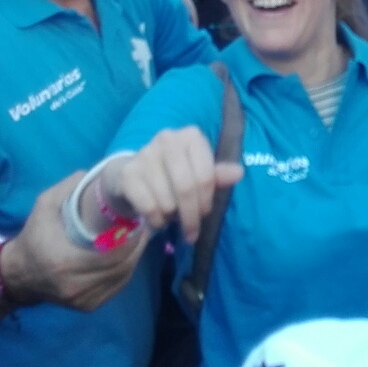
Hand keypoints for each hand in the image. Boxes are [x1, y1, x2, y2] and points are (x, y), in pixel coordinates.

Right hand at [0, 173, 149, 311]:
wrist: (19, 274)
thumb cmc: (35, 235)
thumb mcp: (45, 205)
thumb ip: (70, 187)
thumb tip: (100, 175)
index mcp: (63, 261)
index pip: (112, 252)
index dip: (130, 236)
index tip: (137, 219)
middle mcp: (74, 286)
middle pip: (121, 265)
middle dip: (136, 244)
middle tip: (143, 225)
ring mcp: (82, 300)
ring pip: (122, 277)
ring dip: (134, 256)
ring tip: (138, 236)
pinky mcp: (88, 306)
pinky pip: (116, 286)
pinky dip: (125, 269)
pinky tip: (128, 254)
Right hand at [102, 128, 241, 244]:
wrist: (133, 174)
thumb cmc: (175, 174)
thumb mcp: (199, 172)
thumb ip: (217, 175)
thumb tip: (239, 173)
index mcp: (191, 136)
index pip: (206, 175)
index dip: (207, 199)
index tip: (205, 213)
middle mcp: (167, 139)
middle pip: (186, 188)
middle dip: (191, 215)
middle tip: (192, 230)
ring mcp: (145, 154)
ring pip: (167, 200)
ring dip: (172, 217)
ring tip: (171, 215)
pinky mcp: (128, 173)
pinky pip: (148, 207)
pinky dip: (156, 220)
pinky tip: (157, 219)